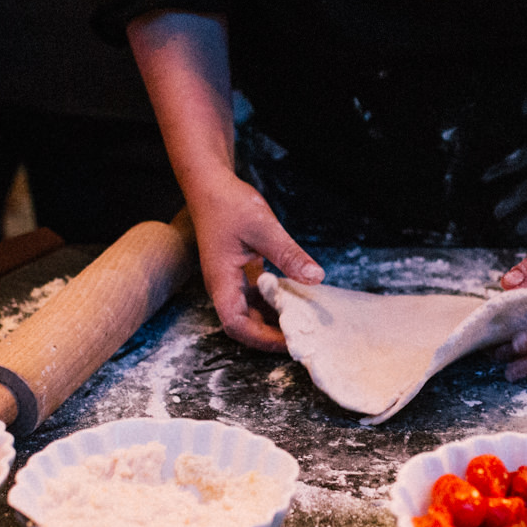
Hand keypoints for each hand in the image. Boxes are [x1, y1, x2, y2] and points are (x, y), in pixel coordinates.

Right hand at [184, 169, 322, 351]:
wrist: (211, 185)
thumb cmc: (229, 204)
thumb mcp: (264, 228)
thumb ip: (288, 255)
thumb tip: (315, 278)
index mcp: (222, 281)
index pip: (236, 324)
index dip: (262, 338)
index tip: (290, 341)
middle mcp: (224, 286)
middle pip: (244, 325)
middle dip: (271, 335)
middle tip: (305, 337)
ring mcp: (231, 280)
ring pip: (251, 312)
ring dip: (274, 320)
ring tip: (304, 323)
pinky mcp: (240, 272)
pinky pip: (257, 296)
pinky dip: (274, 302)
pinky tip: (296, 299)